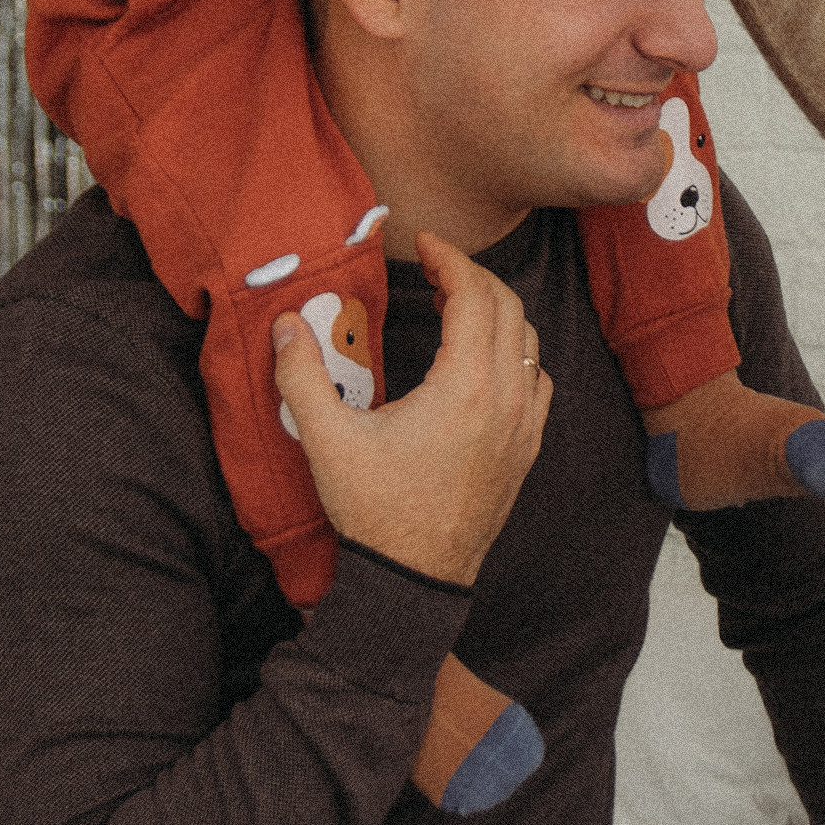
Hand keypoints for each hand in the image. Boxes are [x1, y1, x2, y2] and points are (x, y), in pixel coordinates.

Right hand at [272, 233, 550, 585]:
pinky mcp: (527, 449)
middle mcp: (507, 400)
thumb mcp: (327, 441)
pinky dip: (517, 353)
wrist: (414, 581)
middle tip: (436, 267)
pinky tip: (484, 359)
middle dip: (474, 277)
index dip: (452, 259)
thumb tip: (286, 324)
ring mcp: (524, 426)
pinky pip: (538, 380)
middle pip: (510, 308)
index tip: (426, 243)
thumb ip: (301, 375)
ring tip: (456, 304)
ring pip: (530, 342)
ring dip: (498, 312)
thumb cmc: (375, 512)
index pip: (475, 296)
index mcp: (465, 388)